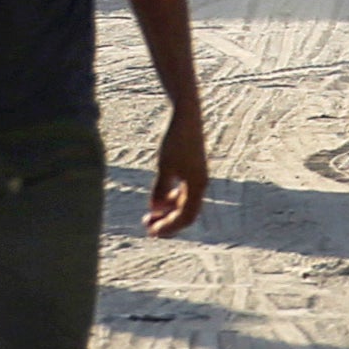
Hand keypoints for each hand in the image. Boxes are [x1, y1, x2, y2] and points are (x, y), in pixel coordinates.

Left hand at [144, 98, 208, 236]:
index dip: (170, 227)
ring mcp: (197, 178)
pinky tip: (158, 201)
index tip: (152, 232)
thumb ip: (160, 189)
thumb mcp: (165, 166)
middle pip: (187, 214)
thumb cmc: (175, 140)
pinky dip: (171, 202)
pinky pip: (184, 194)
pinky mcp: (192, 170)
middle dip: (168, 223)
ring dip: (168, 213)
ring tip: (149, 217)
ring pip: (185, 205)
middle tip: (148, 228)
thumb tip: (155, 210)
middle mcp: (200, 184)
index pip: (186, 217)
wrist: (186, 116)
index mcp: (197, 185)